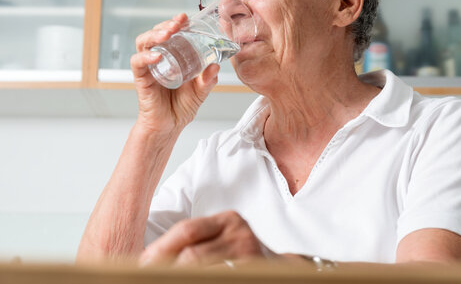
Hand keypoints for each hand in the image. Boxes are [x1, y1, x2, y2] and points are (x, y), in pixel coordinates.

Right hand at [131, 13, 219, 132]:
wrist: (170, 127)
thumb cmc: (181, 107)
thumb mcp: (200, 91)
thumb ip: (208, 79)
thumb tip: (215, 66)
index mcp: (172, 57)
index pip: (171, 34)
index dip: (176, 23)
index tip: (186, 17)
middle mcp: (158, 59)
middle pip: (155, 33)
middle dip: (165, 24)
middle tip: (178, 23)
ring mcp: (149, 68)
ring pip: (143, 43)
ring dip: (154, 34)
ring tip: (168, 33)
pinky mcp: (142, 79)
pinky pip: (138, 63)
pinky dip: (146, 56)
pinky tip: (157, 54)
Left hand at [139, 211, 276, 265]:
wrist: (281, 270)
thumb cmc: (242, 258)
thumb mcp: (222, 242)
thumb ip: (196, 244)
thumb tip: (153, 257)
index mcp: (226, 220)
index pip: (186, 229)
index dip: (161, 247)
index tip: (141, 262)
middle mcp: (237, 229)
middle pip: (190, 245)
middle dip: (163, 260)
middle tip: (145, 272)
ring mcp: (247, 248)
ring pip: (198, 262)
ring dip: (175, 271)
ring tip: (161, 276)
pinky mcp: (251, 266)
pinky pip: (216, 273)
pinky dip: (197, 277)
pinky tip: (188, 279)